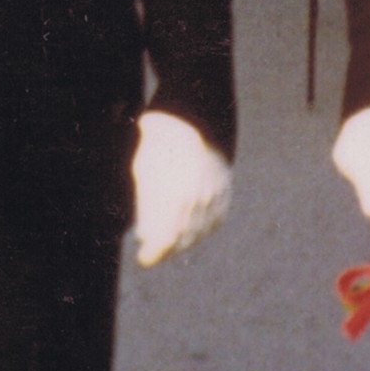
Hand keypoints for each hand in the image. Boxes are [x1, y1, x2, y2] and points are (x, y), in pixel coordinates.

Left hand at [131, 110, 231, 266]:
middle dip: (167, 249)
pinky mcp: (225, 186)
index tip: (144, 259)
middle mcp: (200, 199)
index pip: (167, 239)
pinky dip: (206, 227)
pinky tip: (196, 231)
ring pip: (203, 229)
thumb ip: (146, 205)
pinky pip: (218, 216)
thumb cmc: (161, 140)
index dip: (155, 253)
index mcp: (177, 197)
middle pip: (185, 237)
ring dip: (187, 240)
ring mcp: (216, 193)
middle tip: (154, 254)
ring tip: (172, 244)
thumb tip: (145, 234)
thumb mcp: (144, 170)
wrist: (194, 110)